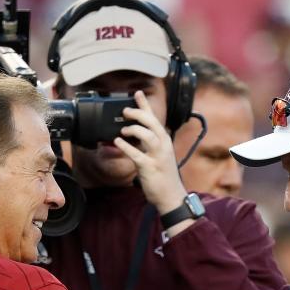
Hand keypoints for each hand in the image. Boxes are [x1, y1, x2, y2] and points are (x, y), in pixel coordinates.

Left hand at [114, 90, 186, 214]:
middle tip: (125, 111)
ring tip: (123, 130)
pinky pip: (137, 154)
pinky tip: (118, 141)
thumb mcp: (159, 156)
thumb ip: (149, 145)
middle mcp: (163, 146)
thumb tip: (135, 136)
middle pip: (152, 122)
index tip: (137, 93)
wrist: (171, 197)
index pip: (155, 118)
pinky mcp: (150, 168)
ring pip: (148, 135)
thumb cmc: (164, 177)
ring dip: (134, 129)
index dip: (145, 105)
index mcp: (164, 141)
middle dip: (138, 113)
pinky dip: (126, 147)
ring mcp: (158, 157)